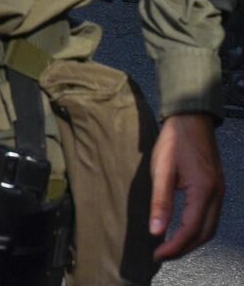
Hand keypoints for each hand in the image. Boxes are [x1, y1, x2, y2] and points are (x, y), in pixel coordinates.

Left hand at [151, 112, 224, 259]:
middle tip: (162, 254)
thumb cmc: (174, 141)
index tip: (157, 254)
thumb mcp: (161, 171)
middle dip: (184, 248)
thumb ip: (160, 202)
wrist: (191, 120)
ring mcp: (219, 191)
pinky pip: (211, 216)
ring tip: (170, 245)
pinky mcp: (216, 187)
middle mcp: (216, 195)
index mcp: (204, 191)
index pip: (191, 230)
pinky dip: (198, 228)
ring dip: (192, 240)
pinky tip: (183, 229)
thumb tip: (156, 231)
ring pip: (210, 227)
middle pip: (204, 233)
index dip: (175, 246)